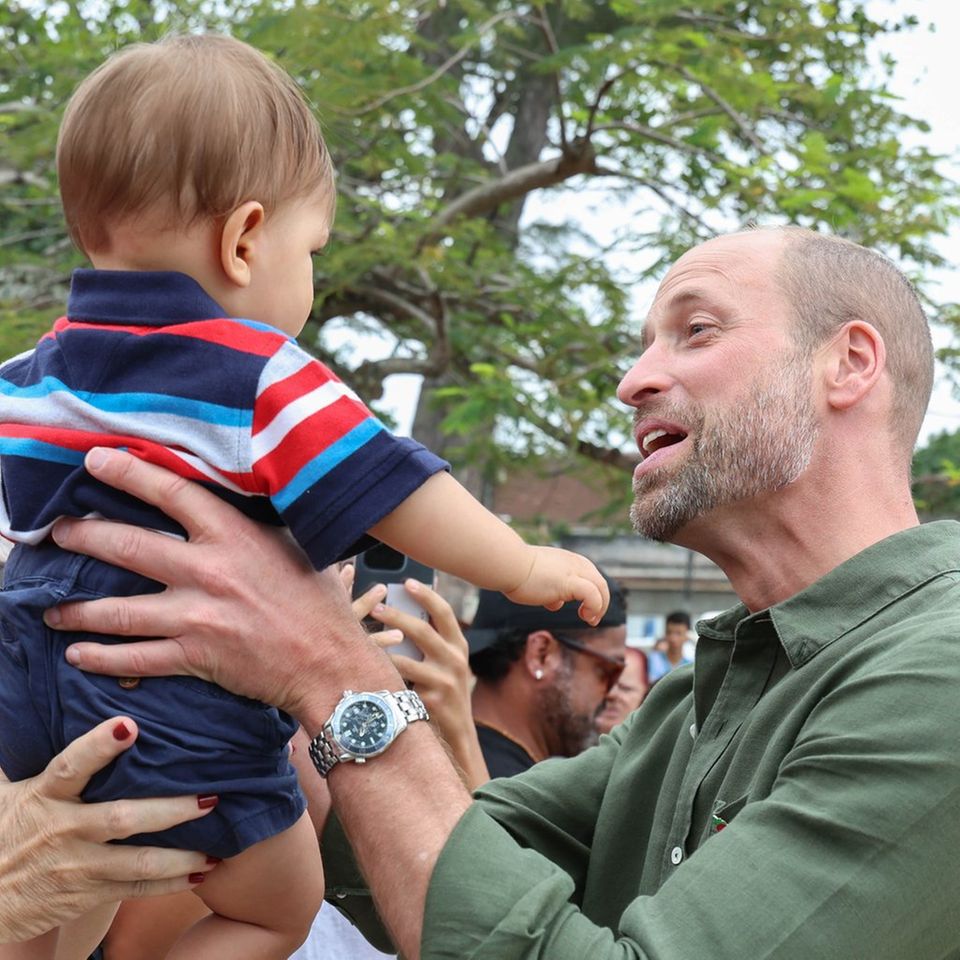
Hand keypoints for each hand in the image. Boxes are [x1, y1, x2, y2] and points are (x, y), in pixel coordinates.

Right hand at [0, 717, 216, 942]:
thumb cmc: (7, 830)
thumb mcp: (8, 792)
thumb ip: (34, 759)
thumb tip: (34, 697)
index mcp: (43, 795)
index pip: (72, 766)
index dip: (99, 746)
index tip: (130, 725)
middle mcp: (62, 829)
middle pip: (121, 818)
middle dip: (168, 809)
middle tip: (209, 797)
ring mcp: (76, 865)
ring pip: (136, 860)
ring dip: (180, 855)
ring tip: (217, 845)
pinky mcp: (85, 894)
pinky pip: (134, 888)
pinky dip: (170, 883)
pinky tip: (202, 870)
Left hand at [45, 448, 395, 725]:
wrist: (330, 663)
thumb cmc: (319, 603)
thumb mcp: (293, 547)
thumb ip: (256, 526)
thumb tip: (236, 501)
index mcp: (236, 536)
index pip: (172, 493)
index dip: (130, 472)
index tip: (97, 459)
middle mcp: (209, 571)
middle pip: (129, 545)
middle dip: (83, 537)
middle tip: (56, 532)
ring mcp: (197, 616)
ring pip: (118, 609)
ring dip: (77, 608)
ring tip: (51, 607)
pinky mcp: (195, 656)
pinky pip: (134, 658)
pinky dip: (101, 657)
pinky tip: (78, 654)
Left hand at [365, 579, 489, 789]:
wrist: (459, 736)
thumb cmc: (444, 693)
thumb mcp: (446, 664)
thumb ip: (430, 643)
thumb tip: (400, 613)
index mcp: (458, 646)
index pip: (444, 612)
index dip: (426, 595)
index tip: (407, 582)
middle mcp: (455, 660)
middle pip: (422, 631)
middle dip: (397, 617)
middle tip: (376, 607)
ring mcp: (444, 681)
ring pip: (406, 659)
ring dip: (382, 648)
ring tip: (363, 639)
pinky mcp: (431, 701)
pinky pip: (400, 684)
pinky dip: (383, 676)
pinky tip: (366, 671)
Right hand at [504, 545, 609, 624]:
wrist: (507, 564)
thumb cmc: (515, 572)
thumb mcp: (538, 580)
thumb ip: (550, 590)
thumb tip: (556, 604)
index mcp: (567, 561)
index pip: (590, 576)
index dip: (592, 594)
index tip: (584, 610)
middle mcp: (573, 563)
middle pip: (600, 581)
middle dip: (601, 602)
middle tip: (592, 618)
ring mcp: (572, 572)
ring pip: (601, 586)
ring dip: (601, 606)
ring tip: (590, 620)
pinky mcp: (568, 583)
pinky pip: (592, 594)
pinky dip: (594, 607)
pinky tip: (585, 616)